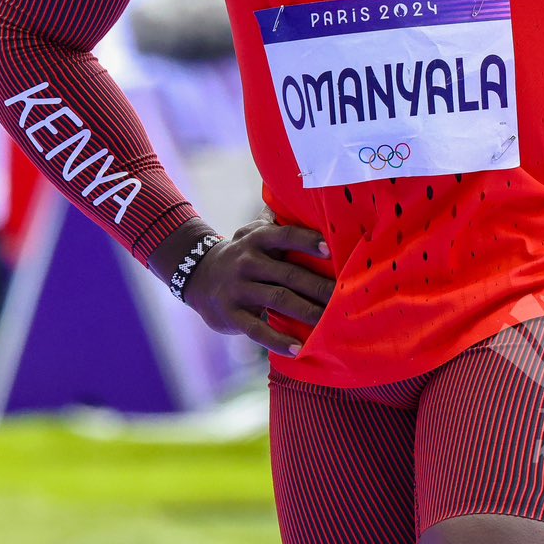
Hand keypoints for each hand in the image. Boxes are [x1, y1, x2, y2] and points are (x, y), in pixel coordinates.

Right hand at [174, 214, 332, 356]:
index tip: (331, 249)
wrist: (197, 274)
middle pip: (289, 275)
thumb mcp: (253, 232)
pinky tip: (299, 349)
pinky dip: (279, 341)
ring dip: (307, 313)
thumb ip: (276, 219)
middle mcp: (247, 261)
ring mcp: (238, 289)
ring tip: (330, 323)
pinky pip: (257, 330)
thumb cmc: (242, 252)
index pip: (284, 236)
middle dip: (319, 286)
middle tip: (346, 297)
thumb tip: (302, 193)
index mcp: (256, 239)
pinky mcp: (231, 315)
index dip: (307, 241)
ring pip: (278, 301)